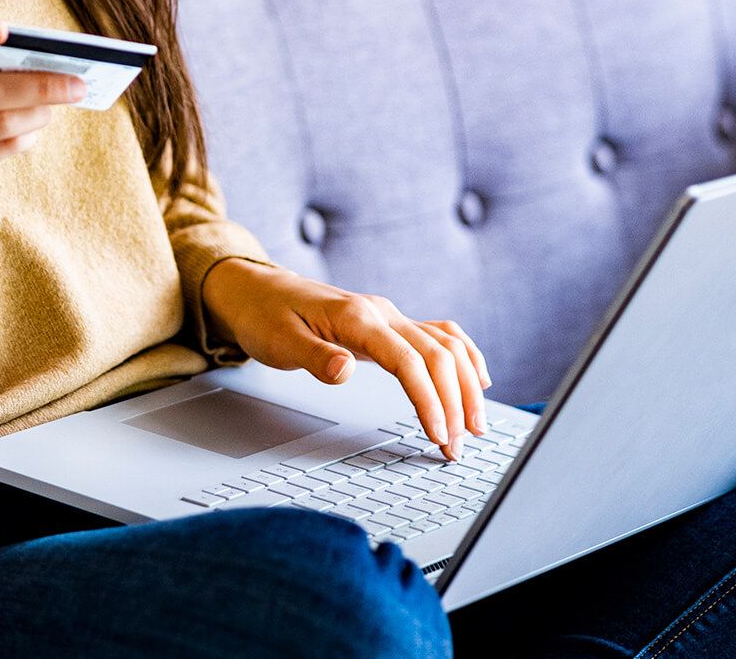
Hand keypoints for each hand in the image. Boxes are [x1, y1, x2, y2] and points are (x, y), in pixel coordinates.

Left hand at [202, 260, 492, 460]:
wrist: (257, 290)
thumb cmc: (265, 315)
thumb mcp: (278, 341)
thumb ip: (314, 357)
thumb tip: (344, 370)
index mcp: (357, 318)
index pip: (407, 359)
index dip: (428, 399)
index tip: (438, 433)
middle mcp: (381, 313)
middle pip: (438, 354)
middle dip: (456, 402)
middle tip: (458, 446)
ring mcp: (389, 316)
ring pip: (447, 345)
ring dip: (466, 385)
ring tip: (475, 426)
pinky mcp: (389, 324)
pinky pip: (440, 336)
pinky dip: (465, 357)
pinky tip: (478, 380)